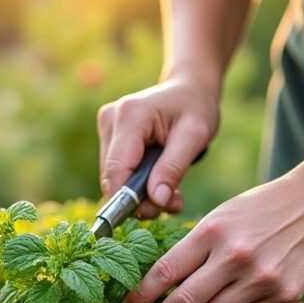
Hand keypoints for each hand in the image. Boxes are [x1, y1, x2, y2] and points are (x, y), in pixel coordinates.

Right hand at [98, 76, 218, 217]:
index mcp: (131, 115)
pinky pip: (117, 171)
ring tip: (171, 193)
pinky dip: (138, 184)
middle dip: (140, 199)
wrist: (189, 88)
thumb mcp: (195, 136)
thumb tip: (155, 201)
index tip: (153, 214)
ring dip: (141, 194)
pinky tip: (160, 182)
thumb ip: (173, 168)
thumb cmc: (196, 107)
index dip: (128, 199)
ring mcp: (107, 126)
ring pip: (113, 178)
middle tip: (172, 203)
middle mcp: (110, 119)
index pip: (117, 169)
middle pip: (113, 177)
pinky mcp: (109, 135)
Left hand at [120, 171, 303, 302]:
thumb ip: (194, 248)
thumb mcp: (221, 216)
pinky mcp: (284, 296)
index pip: (165, 272)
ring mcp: (262, 280)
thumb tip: (161, 285)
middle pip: (183, 302)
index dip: (141, 296)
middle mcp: (235, 257)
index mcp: (212, 232)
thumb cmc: (262, 209)